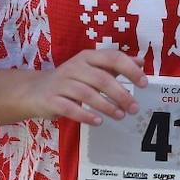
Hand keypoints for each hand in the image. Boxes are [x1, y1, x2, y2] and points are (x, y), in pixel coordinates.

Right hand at [24, 49, 146, 125]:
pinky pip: (70, 108)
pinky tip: (98, 121)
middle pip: (101, 78)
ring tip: (120, 116)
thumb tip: (141, 62)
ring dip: (106, 106)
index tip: (144, 83)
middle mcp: (74, 67)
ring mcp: (61, 83)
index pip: (112, 57)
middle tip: (134, 108)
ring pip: (87, 93)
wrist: (34, 90)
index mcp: (87, 57)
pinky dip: (85, 115)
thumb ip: (115, 65)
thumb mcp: (92, 69)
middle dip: (121, 94)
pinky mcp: (51, 99)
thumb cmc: (70, 80)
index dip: (130, 69)